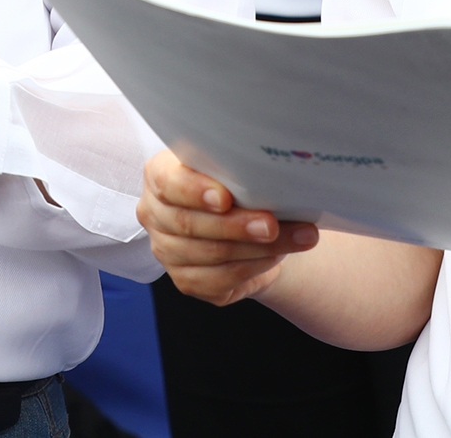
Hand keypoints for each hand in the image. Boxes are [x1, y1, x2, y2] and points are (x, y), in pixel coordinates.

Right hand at [137, 149, 318, 305]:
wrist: (246, 229)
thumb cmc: (236, 189)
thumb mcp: (231, 170)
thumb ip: (234, 169)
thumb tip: (265, 174)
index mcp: (158, 176)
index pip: (166, 183)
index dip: (193, 191)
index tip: (225, 198)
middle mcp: (154, 214)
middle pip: (188, 223)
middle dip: (235, 225)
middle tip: (271, 224)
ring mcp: (166, 250)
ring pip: (210, 253)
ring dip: (257, 248)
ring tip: (295, 238)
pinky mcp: (186, 281)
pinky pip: (220, 278)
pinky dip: (254, 267)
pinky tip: (276, 257)